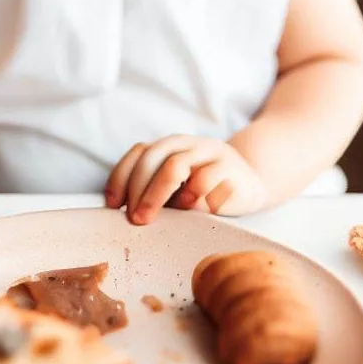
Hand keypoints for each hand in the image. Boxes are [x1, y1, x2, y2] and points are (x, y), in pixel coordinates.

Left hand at [105, 136, 267, 224]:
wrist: (250, 181)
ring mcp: (208, 152)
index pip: (138, 153)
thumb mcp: (177, 189)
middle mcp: (186, 144)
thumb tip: (126, 213)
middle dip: (137, 190)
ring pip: (175, 165)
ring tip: (149, 218)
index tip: (112, 204)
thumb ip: (156, 193)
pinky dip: (191, 194)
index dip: (120, 177)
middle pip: (152, 158)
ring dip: (157, 194)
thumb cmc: (205, 189)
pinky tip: (188, 209)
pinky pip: (205, 178)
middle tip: (133, 219)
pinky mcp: (229, 167)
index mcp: (168, 146)